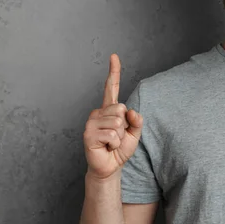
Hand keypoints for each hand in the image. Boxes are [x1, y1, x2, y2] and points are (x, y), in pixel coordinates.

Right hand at [83, 54, 143, 179]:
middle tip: (116, 137)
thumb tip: (131, 112)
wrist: (110, 167)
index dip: (114, 72)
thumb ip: (136, 121)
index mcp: (109, 110)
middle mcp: (98, 113)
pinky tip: (107, 147)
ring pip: (117, 123)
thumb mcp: (134, 134)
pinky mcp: (88, 134)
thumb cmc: (120, 149)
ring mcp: (91, 122)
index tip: (114, 56)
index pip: (112, 88)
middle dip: (123, 126)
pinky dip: (114, 144)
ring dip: (119, 137)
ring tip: (111, 143)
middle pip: (120, 109)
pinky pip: (112, 134)